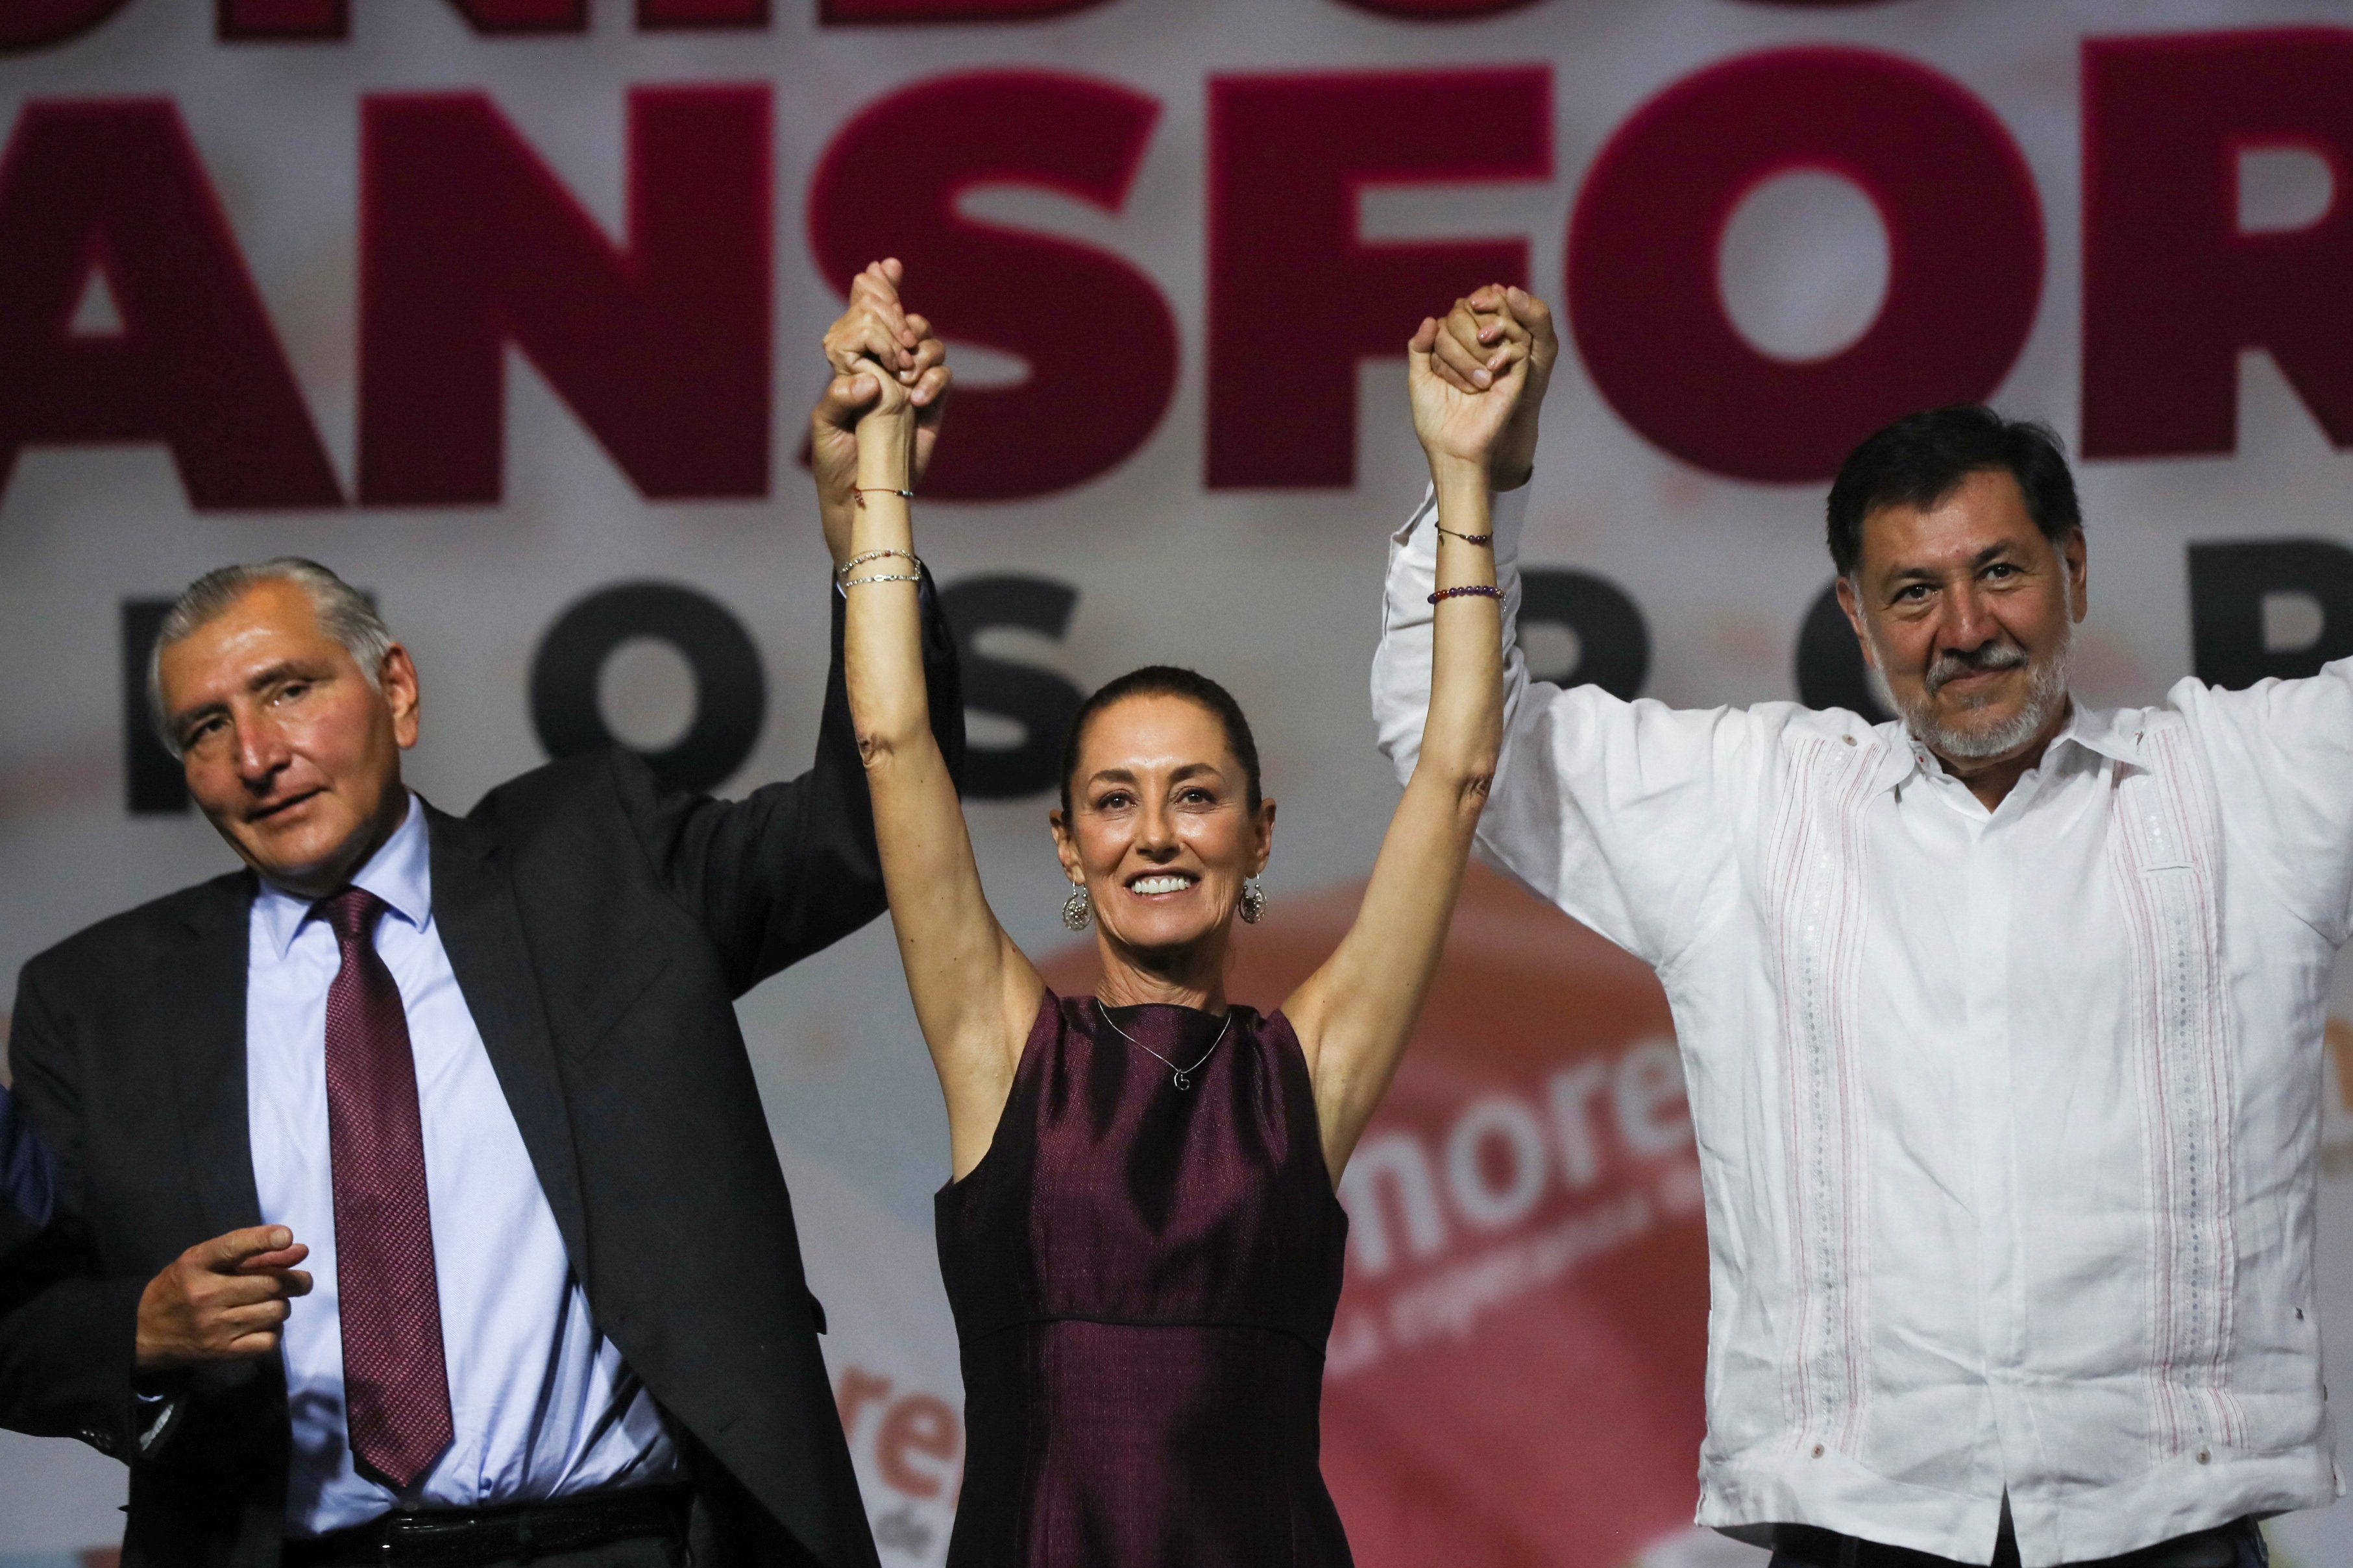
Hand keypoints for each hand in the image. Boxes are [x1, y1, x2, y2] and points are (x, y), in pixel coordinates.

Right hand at [135, 1226, 311, 1371]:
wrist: (144, 1333)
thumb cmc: (180, 1289)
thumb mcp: (205, 1262)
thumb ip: (253, 1254)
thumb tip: (301, 1250)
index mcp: (196, 1264)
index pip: (232, 1247)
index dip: (262, 1240)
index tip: (286, 1236)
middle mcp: (205, 1294)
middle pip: (270, 1284)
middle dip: (295, 1281)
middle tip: (300, 1281)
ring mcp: (214, 1327)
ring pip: (276, 1311)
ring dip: (282, 1306)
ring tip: (271, 1303)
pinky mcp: (222, 1353)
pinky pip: (269, 1340)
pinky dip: (274, 1332)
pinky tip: (262, 1325)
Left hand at [812, 259, 951, 565]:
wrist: (861, 495)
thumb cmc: (834, 461)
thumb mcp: (824, 428)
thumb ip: (837, 399)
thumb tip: (870, 380)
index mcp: (853, 361)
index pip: (867, 315)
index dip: (877, 287)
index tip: (883, 266)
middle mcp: (884, 367)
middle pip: (903, 320)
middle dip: (902, 319)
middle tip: (898, 345)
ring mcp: (910, 384)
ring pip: (928, 344)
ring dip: (920, 351)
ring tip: (905, 380)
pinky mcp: (932, 405)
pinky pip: (943, 376)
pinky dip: (934, 381)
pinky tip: (916, 400)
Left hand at [1421, 284, 1557, 488]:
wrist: (1453, 450)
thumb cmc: (1434, 419)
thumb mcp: (1419, 380)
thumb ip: (1419, 348)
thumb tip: (1430, 319)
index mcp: (1456, 351)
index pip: (1451, 321)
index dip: (1441, 341)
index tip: (1437, 374)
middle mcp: (1478, 352)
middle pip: (1471, 320)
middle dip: (1456, 349)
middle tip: (1455, 383)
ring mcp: (1498, 362)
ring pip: (1494, 328)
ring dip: (1476, 352)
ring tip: (1475, 381)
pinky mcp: (1516, 376)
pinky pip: (1518, 348)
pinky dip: (1502, 355)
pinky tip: (1488, 378)